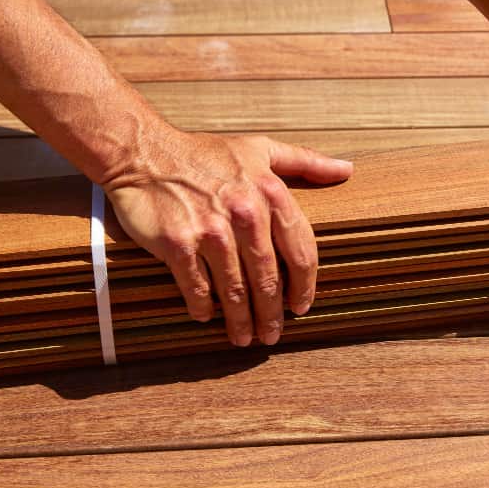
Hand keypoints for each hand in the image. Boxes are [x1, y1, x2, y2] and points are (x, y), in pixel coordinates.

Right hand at [102, 128, 352, 346]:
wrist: (142, 150)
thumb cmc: (204, 153)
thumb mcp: (260, 149)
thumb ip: (306, 161)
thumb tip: (346, 169)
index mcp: (270, 194)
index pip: (301, 252)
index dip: (304, 286)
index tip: (301, 307)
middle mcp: (245, 214)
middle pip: (269, 278)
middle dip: (272, 313)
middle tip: (272, 336)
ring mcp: (211, 230)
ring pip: (235, 289)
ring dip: (241, 320)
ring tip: (244, 338)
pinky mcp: (178, 244)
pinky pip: (197, 287)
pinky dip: (202, 306)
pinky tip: (205, 316)